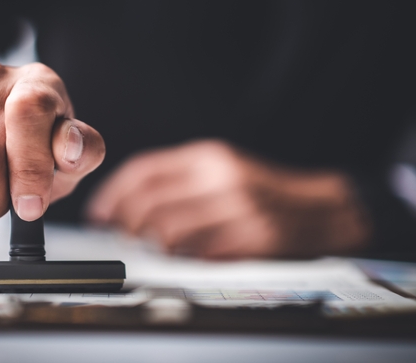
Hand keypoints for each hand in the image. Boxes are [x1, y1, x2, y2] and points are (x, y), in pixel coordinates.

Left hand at [86, 140, 368, 258]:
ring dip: (152, 244)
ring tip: (153, 247)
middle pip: (150, 202)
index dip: (114, 193)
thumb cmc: (261, 191)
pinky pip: (200, 254)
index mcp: (210, 156)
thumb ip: (178, 178)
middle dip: (125, 224)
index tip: (99, 212)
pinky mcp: (253, 237)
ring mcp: (239, 208)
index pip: (145, 170)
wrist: (317, 208)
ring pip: (169, 232)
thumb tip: (126, 203)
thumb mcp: (221, 168)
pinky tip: (184, 256)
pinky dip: (183, 258)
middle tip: (120, 235)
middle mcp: (222, 177)